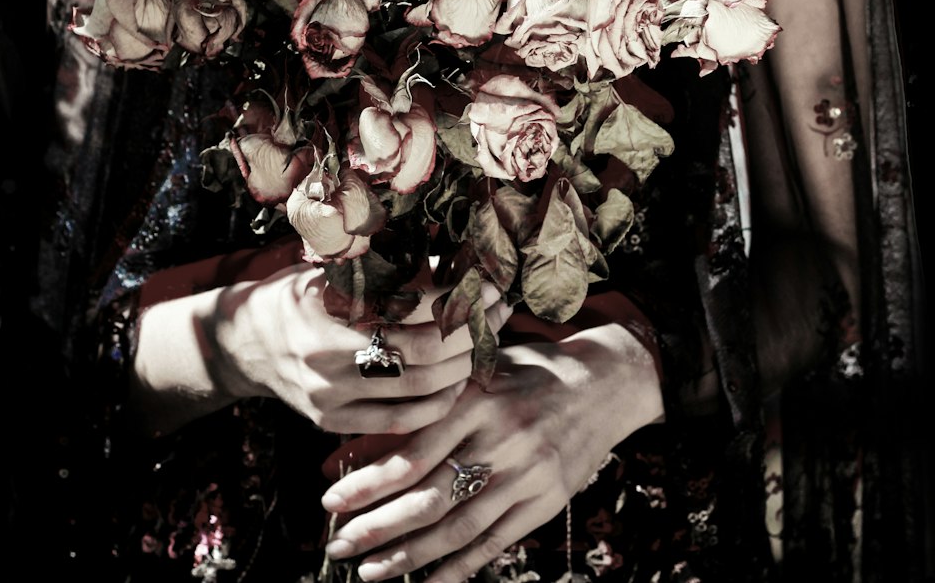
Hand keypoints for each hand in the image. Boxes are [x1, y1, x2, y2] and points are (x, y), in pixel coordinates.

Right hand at [132, 247, 509, 437]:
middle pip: (424, 357)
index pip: (414, 314)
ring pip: (419, 395)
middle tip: (500, 311)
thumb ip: (389, 270)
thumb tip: (453, 259)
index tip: (490, 285)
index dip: (459, 301)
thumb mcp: (334, 269)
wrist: (243, 343)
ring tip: (486, 343)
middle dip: (472, 334)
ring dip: (462, 370)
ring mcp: (331, 398)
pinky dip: (436, 405)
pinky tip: (456, 382)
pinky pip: (399, 423)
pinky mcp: (333, 423)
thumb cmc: (297, 293)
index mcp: (330, 312)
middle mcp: (328, 360)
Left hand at [319, 325, 663, 582]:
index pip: (412, 452)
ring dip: (408, 557)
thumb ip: (422, 406)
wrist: (604, 382)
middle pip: (429, 497)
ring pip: (458, 528)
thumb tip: (351, 444)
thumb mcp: (474, 373)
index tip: (330, 501)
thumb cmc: (525, 371)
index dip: (367, 482)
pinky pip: (495, 544)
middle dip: (377, 528)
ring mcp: (527, 474)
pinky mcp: (547, 501)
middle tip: (339, 544)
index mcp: (477, 399)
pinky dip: (458, 569)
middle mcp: (502, 438)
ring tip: (368, 572)